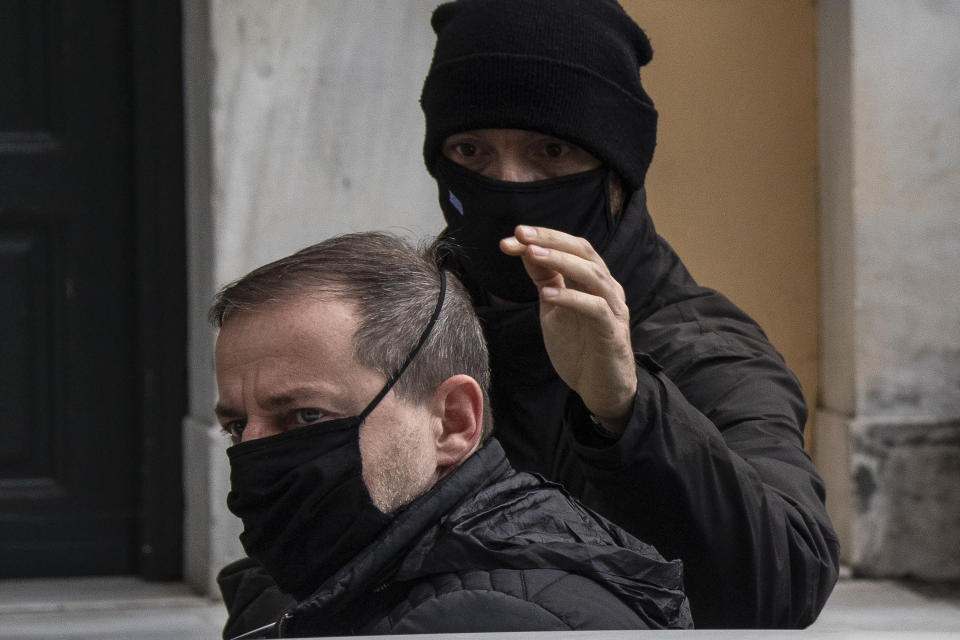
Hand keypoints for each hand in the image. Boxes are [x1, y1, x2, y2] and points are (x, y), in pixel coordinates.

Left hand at [500, 225, 636, 433]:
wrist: (600, 389)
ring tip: (533, 255)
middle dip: (551, 240)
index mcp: (591, 280)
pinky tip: (548, 294)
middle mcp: (606, 287)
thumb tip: (525, 250)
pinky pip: (596, 307)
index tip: (513, 236)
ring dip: (561, 261)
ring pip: (591, 274)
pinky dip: (572, 298)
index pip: (570, 247)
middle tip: (522, 235)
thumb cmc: (579, 348)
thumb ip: (545, 281)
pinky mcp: (613, 331)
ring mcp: (613, 308)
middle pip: (583, 251)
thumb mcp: (554, 310)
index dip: (543, 238)